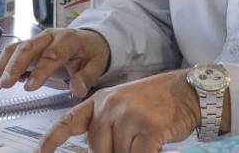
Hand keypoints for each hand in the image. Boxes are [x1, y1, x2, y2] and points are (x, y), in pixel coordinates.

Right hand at [0, 28, 109, 97]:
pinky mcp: (29, 47)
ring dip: (3, 66)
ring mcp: (37, 40)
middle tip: (5, 84)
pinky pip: (12, 54)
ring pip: (15, 49)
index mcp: (67, 39)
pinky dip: (1, 67)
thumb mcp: (96, 64)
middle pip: (28, 48)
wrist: (88, 41)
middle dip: (14, 66)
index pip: (51, 55)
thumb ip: (86, 77)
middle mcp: (49, 37)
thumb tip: (78, 90)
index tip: (30, 87)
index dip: (40, 71)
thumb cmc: (91, 53)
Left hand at [38, 70, 200, 152]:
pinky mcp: (147, 128)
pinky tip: (154, 147)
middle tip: (133, 141)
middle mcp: (110, 106)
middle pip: (98, 149)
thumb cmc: (156, 101)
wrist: (187, 91)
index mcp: (100, 100)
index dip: (52, 140)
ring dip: (134, 152)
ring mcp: (128, 116)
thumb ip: (106, 125)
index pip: (69, 121)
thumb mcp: (124, 106)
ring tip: (147, 139)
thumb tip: (98, 150)